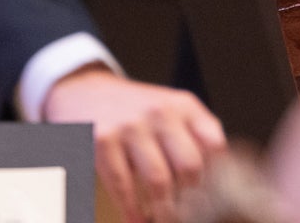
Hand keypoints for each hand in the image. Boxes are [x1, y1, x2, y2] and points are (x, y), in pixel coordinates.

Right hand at [45, 67, 226, 222]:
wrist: (84, 90)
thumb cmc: (134, 110)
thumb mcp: (170, 109)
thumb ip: (194, 136)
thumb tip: (215, 180)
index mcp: (184, 106)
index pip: (214, 144)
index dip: (215, 176)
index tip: (211, 197)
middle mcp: (161, 113)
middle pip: (190, 166)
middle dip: (190, 198)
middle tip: (187, 215)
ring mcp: (131, 127)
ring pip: (158, 181)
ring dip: (163, 212)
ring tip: (164, 221)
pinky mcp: (103, 142)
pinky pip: (123, 186)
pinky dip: (131, 211)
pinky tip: (136, 220)